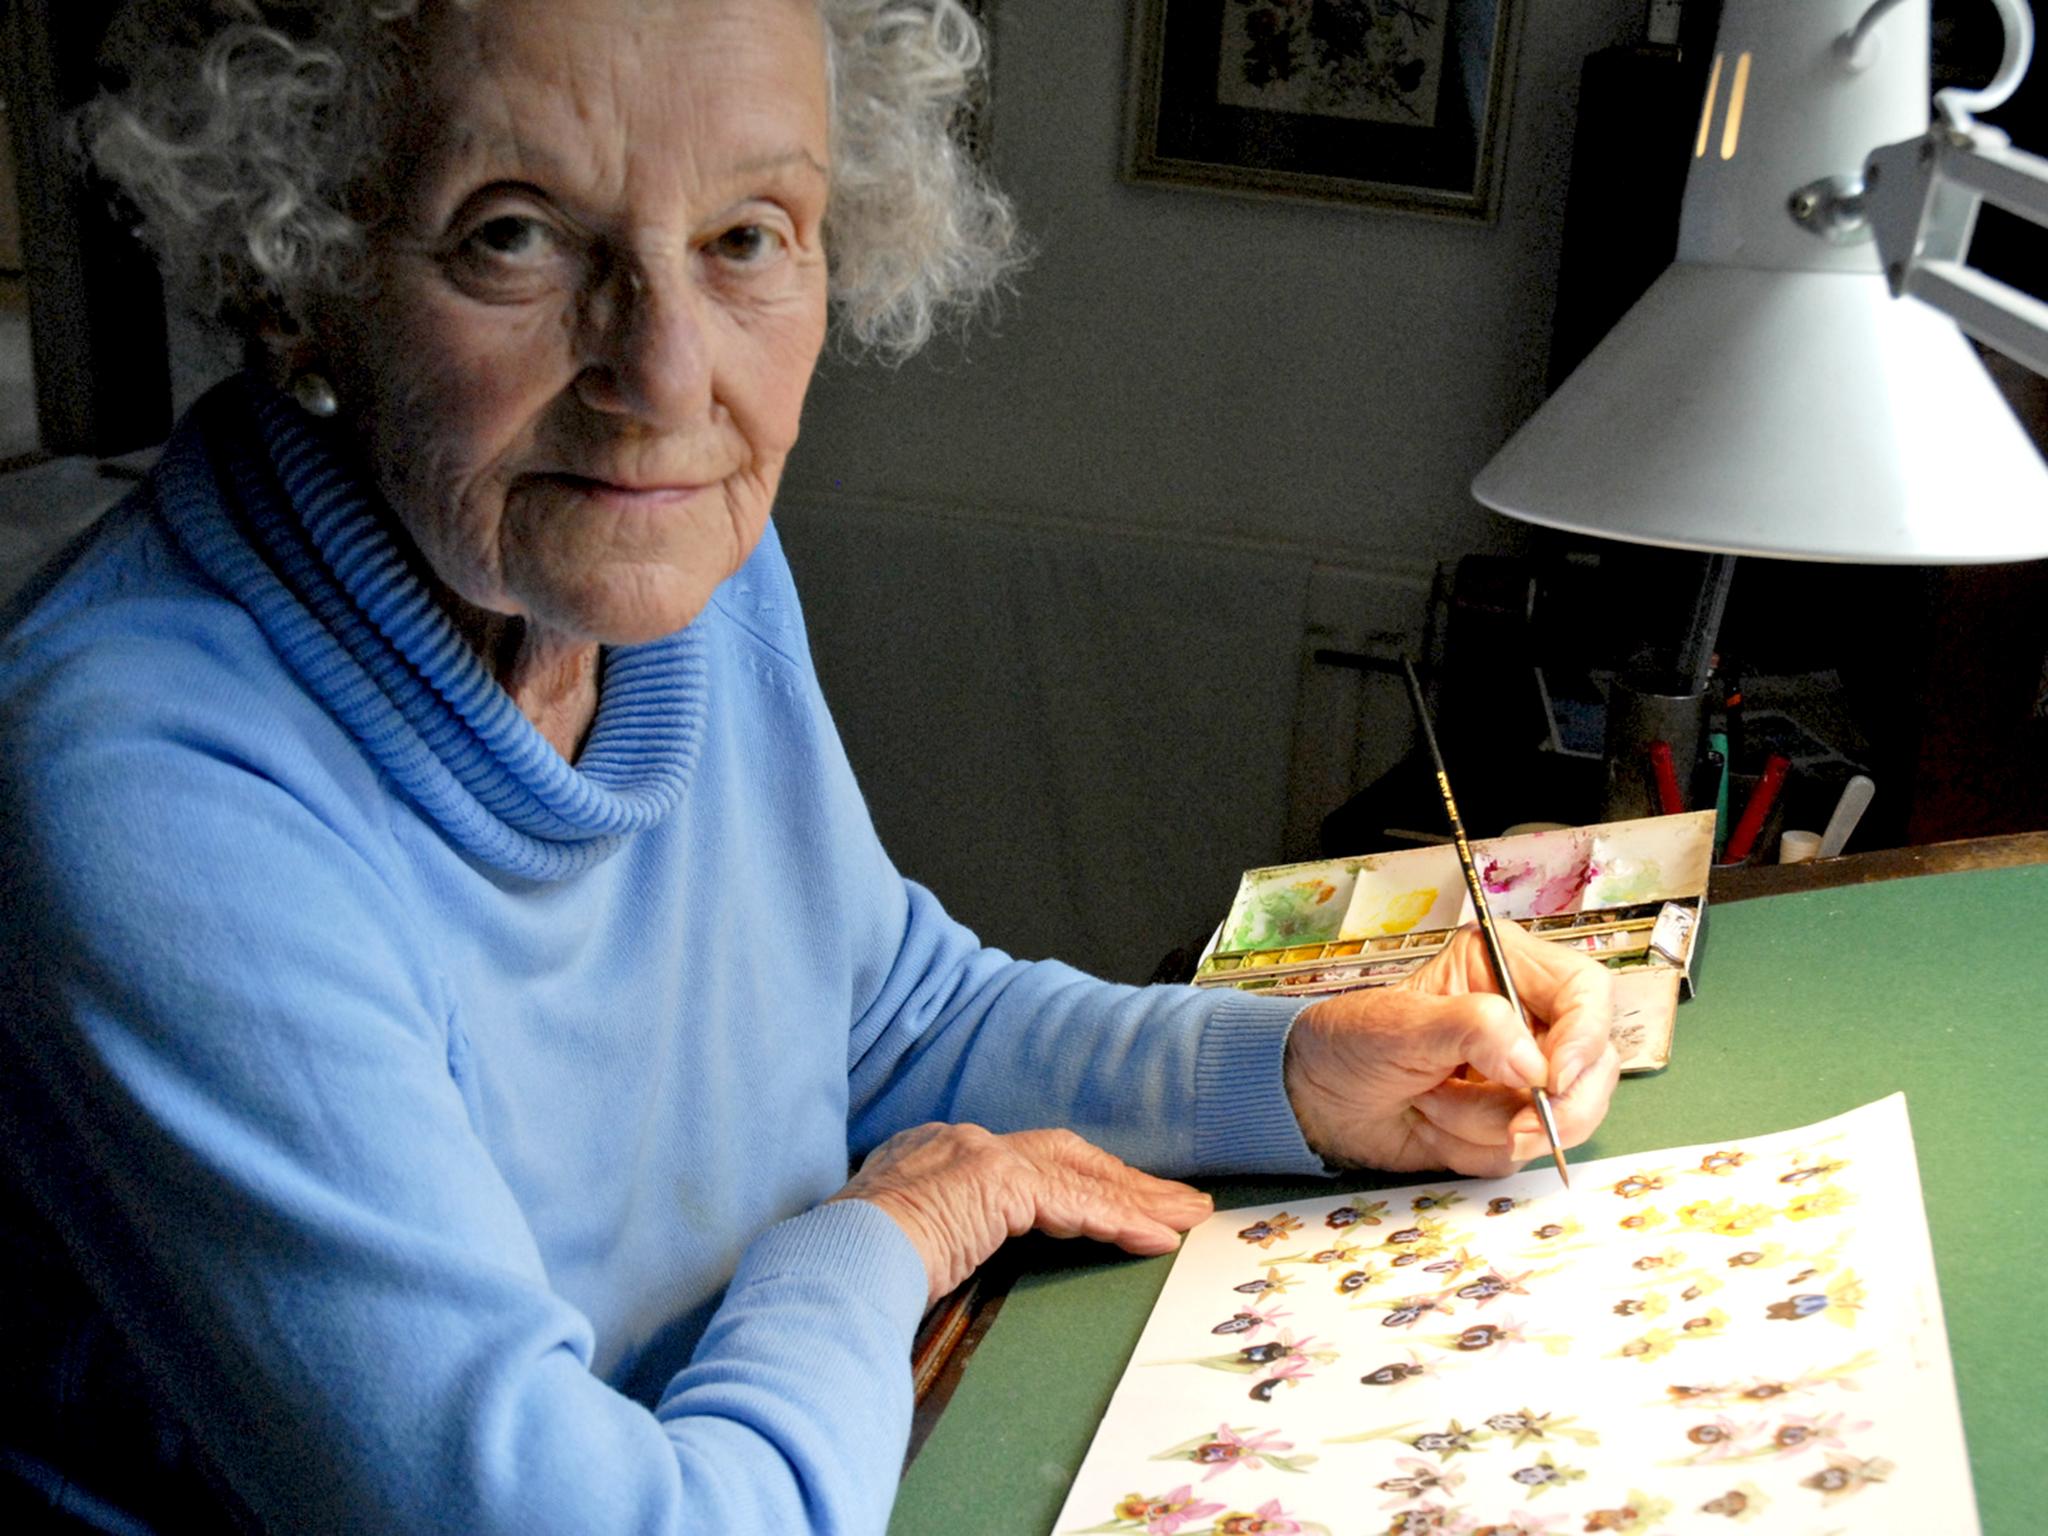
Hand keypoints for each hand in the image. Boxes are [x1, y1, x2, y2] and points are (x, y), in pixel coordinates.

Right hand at [830, 1124, 1212, 1305]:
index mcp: (934, 1156)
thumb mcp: (900, 1249)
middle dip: (1122, 1180)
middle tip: (1174, 1204)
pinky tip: (1153, 1239)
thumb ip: (939, 1246)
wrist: (828, 1262)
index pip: (1024, 1164)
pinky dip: (1119, 1220)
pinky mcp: (994, 1180)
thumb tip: (950, 1271)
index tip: (1117, 1205)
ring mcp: (976, 1155)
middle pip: (1063, 1154)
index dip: (1078, 1183)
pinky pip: (1074, 1202)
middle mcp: (958, 1143)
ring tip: (1185, 1219)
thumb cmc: (848, 1271)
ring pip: (1077, 1174)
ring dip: (1137, 1200)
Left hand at [1284, 921, 1619, 1177]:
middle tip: (1506, 1127)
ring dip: (1486, 1125)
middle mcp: (1528, 1018)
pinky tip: (1433, 1126)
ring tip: (1429, 1103)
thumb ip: (1472, 1029)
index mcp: (1507, 966)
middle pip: (1594, 1066)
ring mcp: (1523, 1074)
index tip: (1555, 1078)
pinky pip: (1524, 1151)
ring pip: (1561, 1117)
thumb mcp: (1402, 1025)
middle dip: (1544, 1105)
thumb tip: (1536, 1065)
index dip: (1586, 1038)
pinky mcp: (1510, 1121)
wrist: (1314, 1099)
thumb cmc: (1350, 1042)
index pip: (1587, 993)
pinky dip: (1474, 1149)